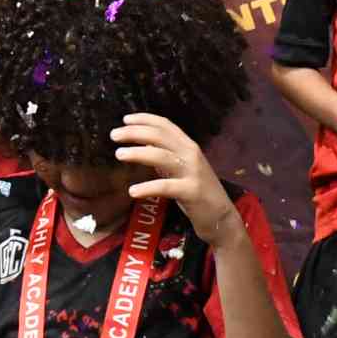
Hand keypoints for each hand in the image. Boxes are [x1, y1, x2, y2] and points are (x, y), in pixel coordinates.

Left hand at [113, 111, 234, 242]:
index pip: (166, 126)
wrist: (222, 217)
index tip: (125, 119)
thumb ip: (166, 156)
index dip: (145, 119)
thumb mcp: (183, 169)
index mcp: (188, 146)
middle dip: (135, 133)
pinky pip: (166, 187)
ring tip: (119, 154)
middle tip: (114, 135)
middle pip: (160, 136)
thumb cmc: (198, 192)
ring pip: (162, 156)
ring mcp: (192, 172)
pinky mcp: (191, 192)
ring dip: (138, 153)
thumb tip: (143, 144)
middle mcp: (191, 154)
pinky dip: (148, 187)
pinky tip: (133, 191)